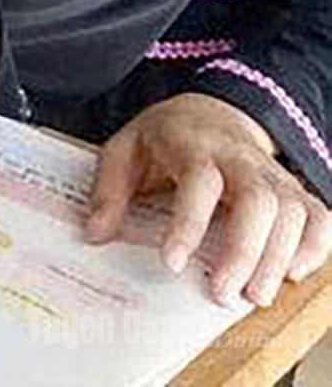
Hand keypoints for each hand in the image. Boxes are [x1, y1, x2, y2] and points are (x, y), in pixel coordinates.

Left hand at [88, 93, 331, 306]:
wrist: (213, 109)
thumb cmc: (168, 136)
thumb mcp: (126, 148)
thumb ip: (109, 189)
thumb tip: (95, 233)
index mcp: (193, 143)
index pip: (198, 180)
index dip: (188, 222)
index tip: (172, 262)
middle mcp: (239, 156)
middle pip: (257, 198)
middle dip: (243, 250)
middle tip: (222, 292)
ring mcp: (271, 172)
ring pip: (291, 211)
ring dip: (277, 258)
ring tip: (253, 295)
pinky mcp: (293, 189)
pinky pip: (319, 216)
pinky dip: (315, 246)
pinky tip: (293, 273)